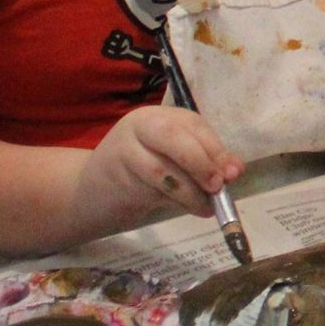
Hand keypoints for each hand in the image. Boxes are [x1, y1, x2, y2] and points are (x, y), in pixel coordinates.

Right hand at [74, 106, 243, 235]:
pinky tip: (191, 209)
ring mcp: (125, 150)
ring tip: (206, 206)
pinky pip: (153, 190)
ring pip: (165, 169)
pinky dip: (178, 201)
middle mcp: (140, 126)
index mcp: (159, 116)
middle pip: (176, 137)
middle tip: (218, 186)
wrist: (89, 193)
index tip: (233, 173)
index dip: (216, 148)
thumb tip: (235, 170)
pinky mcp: (117, 178)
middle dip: (202, 162)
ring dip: (192, 191)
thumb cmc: (140, 175)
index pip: (193, 125)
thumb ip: (203, 160)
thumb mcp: (173, 161)